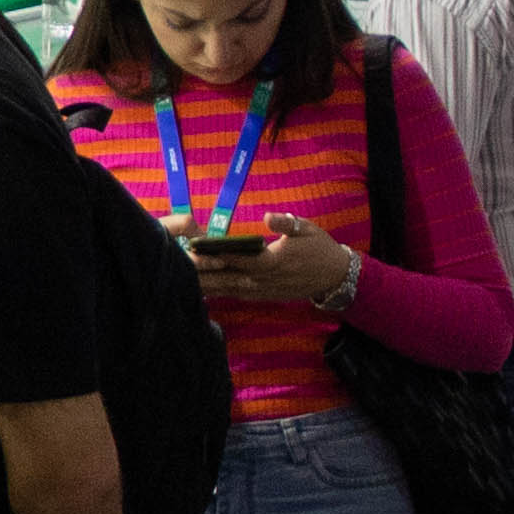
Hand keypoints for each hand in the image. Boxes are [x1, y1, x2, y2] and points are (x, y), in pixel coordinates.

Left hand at [181, 223, 353, 310]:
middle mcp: (263, 278)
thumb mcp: (306, 229)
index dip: (216, 253)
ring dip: (206, 285)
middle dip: (203, 272)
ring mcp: (262, 290)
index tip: (195, 249)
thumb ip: (286, 223)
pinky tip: (202, 291)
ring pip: (228, 289)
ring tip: (181, 281)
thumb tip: (268, 217)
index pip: (238, 257)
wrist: (335, 277)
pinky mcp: (263, 296)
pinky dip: (219, 293)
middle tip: (178, 267)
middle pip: (227, 276)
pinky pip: (236, 295)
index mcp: (272, 260)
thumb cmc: (319, 248)